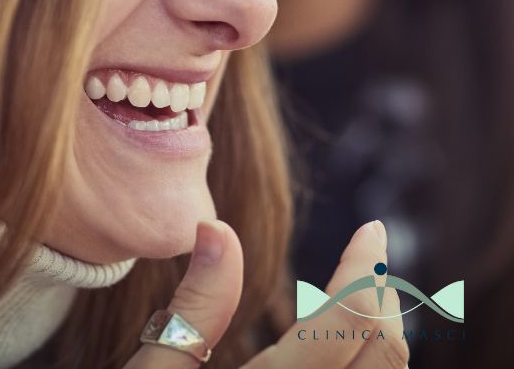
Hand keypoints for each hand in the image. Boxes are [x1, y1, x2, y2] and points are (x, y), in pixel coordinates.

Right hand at [125, 220, 409, 367]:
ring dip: (381, 341)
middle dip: (383, 297)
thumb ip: (196, 305)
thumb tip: (219, 226)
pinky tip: (335, 357)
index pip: (350, 322)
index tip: (372, 230)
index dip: (366, 269)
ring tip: (354, 303)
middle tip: (367, 259)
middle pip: (386, 356)